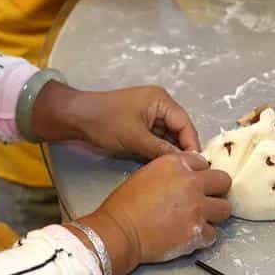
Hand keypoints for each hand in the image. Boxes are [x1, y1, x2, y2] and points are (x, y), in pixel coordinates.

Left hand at [32, 83, 199, 159]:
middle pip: (178, 131)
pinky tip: (162, 167)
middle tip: (189, 173)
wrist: (76, 118)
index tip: (198, 167)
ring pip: (167, 137)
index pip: (185, 124)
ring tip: (177, 173)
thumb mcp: (136, 138)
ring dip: (169, 153)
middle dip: (182, 150)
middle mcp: (159, 105)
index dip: (192, 145)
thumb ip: (162, 150)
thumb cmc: (106, 122)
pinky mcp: (140, 126)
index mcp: (161, 100)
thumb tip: (185, 163)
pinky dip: (158, 152)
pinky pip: (156, 139)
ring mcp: (149, 116)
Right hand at [76, 152, 231, 274]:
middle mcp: (192, 183)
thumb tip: (186, 177)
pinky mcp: (199, 232)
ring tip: (199, 219)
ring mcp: (198, 208)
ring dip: (214, 214)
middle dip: (216, 190)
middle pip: (224, 181)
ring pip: (225, 209)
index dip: (199, 173)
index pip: (203, 162)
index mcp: (177, 164)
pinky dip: (204, 236)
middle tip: (205, 199)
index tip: (194, 181)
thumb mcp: (147, 173)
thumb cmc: (125, 202)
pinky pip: (214, 234)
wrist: (121, 230)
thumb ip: (171, 172)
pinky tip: (190, 235)